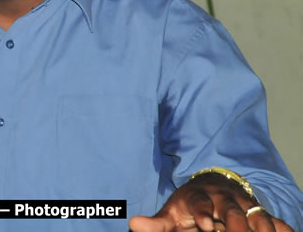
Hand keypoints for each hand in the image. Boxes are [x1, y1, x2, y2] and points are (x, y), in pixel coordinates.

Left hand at [129, 173, 293, 231]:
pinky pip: (274, 220)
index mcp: (198, 196)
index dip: (203, 212)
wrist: (213, 186)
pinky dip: (281, 227)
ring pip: (254, 214)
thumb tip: (132, 225)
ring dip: (259, 226)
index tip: (206, 224)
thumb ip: (156, 223)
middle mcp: (223, 198)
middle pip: (231, 209)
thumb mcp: (171, 213)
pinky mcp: (259, 212)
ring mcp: (243, 204)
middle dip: (234, 224)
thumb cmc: (189, 205)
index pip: (199, 202)